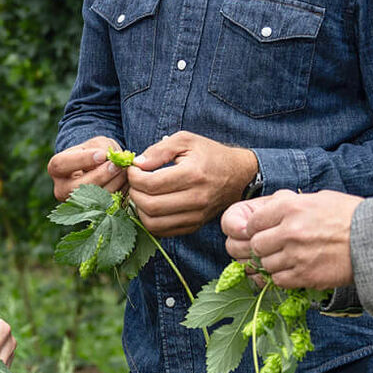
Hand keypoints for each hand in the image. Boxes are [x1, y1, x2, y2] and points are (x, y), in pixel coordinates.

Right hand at [48, 136, 127, 200]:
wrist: (100, 168)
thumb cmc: (95, 152)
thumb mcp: (95, 144)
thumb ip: (100, 148)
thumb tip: (106, 158)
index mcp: (56, 168)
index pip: (62, 164)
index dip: (82, 160)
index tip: (102, 155)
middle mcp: (62, 189)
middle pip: (77, 186)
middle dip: (100, 176)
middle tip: (115, 166)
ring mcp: (75, 203)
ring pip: (94, 198)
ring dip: (113, 184)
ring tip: (124, 171)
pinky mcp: (92, 212)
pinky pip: (107, 205)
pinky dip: (119, 192)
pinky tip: (125, 181)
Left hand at [125, 131, 257, 237]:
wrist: (238, 175)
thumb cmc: (210, 155)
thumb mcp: (186, 140)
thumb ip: (159, 150)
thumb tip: (138, 164)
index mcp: (192, 174)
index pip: (151, 184)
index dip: (134, 177)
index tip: (133, 170)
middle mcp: (196, 198)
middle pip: (150, 206)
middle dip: (134, 193)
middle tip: (134, 183)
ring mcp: (196, 215)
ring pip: (154, 223)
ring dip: (140, 210)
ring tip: (141, 195)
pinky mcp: (195, 225)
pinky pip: (164, 231)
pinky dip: (151, 221)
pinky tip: (151, 206)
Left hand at [220, 189, 360, 290]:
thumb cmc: (350, 217)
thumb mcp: (318, 198)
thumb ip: (290, 204)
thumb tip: (270, 209)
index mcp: (290, 207)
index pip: (253, 221)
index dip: (254, 228)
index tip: (261, 231)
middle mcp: (289, 231)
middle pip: (255, 245)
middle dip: (260, 247)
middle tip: (270, 248)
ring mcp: (296, 255)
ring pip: (265, 264)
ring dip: (271, 263)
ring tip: (286, 259)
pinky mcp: (305, 276)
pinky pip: (278, 280)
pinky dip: (281, 277)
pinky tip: (293, 270)